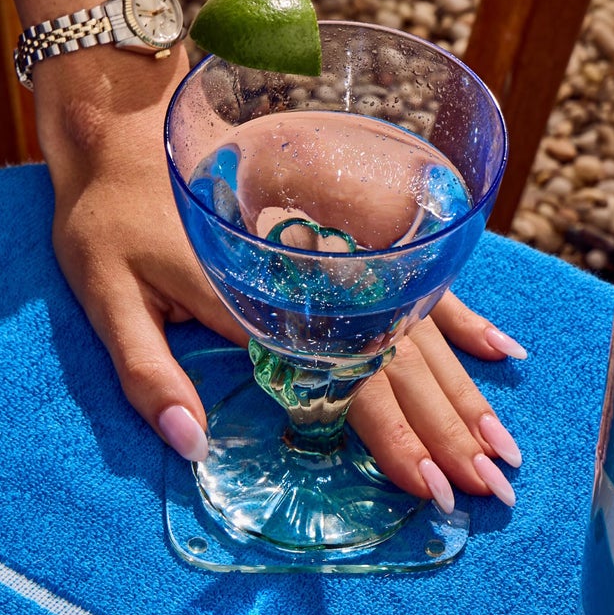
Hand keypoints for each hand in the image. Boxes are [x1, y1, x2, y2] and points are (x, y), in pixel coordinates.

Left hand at [35, 48, 526, 508]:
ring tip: (506, 450)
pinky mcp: (348, 238)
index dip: (393, 439)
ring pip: (422, 336)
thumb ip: (147, 372)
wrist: (128, 124)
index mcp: (263, 303)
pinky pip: (419, 286)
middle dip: (451, 433)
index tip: (432, 489)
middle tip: (496, 490)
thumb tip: (188, 444)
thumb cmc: (109, 215)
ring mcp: (342, 256)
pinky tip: (503, 355)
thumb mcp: (106, 295)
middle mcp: (318, 279)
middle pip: (401, 367)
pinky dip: (463, 322)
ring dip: (467, 396)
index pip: (348, 383)